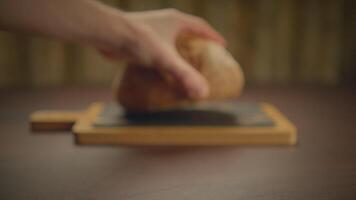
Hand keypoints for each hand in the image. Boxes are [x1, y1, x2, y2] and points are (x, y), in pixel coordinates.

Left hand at [100, 9, 225, 98]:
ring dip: (180, 50)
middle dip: (197, 44)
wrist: (108, 35)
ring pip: (172, 40)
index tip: (222, 46)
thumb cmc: (138, 40)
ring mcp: (152, 30)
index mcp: (176, 21)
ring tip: (187, 65)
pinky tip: (163, 69)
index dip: (213, 36)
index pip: (201, 26)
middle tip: (205, 58)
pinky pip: (158, 48)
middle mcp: (165, 22)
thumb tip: (202, 92)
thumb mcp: (166, 58)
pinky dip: (165, 57)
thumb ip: (184, 74)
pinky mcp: (140, 39)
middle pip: (187, 32)